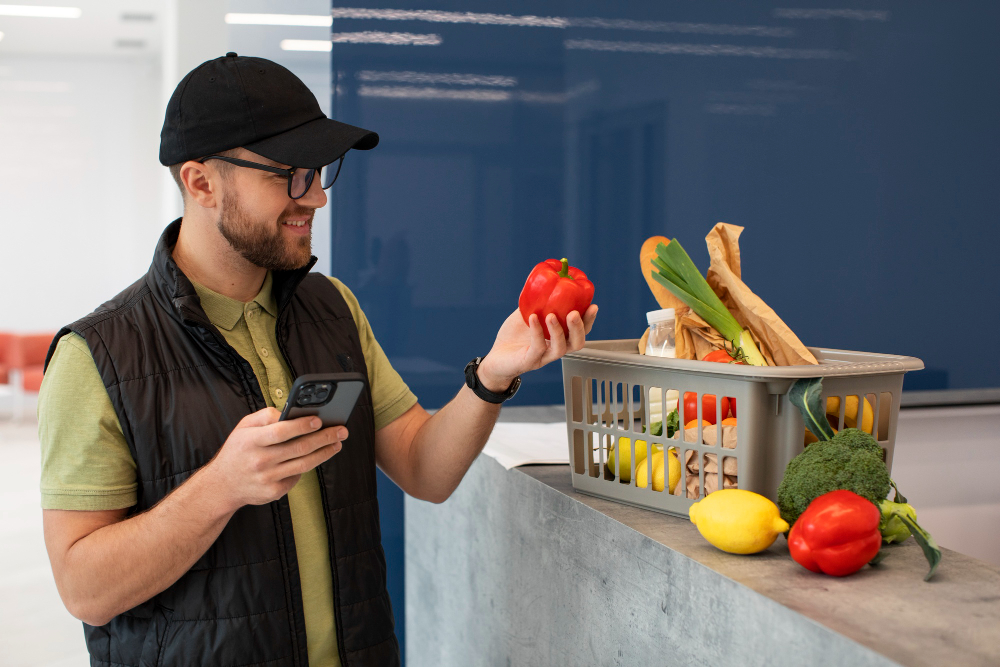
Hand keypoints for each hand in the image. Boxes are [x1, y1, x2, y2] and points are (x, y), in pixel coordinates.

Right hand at [206, 407, 346, 509]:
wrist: (222, 485)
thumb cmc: (238, 450)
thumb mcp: (244, 427)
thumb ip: (266, 416)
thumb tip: (292, 412)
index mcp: (250, 441)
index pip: (280, 432)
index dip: (301, 425)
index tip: (319, 419)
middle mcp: (259, 461)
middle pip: (298, 448)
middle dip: (324, 438)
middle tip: (342, 430)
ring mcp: (267, 479)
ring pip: (303, 464)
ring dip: (324, 453)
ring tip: (337, 443)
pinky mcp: (273, 492)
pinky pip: (297, 477)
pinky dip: (308, 466)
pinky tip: (317, 456)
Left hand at [478, 305, 598, 391]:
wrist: (496, 357)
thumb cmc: (513, 337)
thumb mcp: (526, 314)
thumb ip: (537, 302)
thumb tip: (545, 281)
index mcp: (558, 338)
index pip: (579, 331)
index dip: (588, 320)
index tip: (593, 305)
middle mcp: (554, 349)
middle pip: (577, 343)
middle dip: (579, 327)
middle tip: (575, 313)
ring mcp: (543, 357)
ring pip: (560, 349)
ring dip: (558, 331)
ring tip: (551, 315)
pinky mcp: (529, 362)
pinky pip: (537, 348)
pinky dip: (536, 332)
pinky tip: (533, 318)